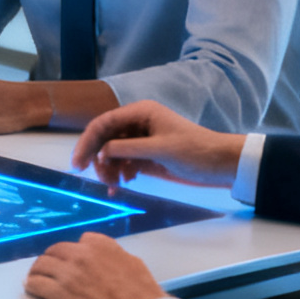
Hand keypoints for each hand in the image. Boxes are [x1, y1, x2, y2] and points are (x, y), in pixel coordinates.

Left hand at [23, 233, 167, 298]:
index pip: (81, 240)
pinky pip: (36, 284)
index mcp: (101, 246)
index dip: (76, 252)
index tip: (74, 261)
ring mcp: (68, 274)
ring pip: (41, 265)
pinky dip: (32, 285)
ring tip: (36, 278)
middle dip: (52, 259)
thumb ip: (116, 257)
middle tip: (49, 269)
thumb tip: (108, 259)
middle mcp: (81, 255)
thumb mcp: (133, 265)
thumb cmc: (144, 297)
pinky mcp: (58, 294)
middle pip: (56, 250)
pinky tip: (32, 289)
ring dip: (38, 271)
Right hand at [74, 101, 245, 187]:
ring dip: (109, 169)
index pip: (103, 123)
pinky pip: (123, 163)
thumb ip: (127, 149)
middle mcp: (137, 123)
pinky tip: (123, 185)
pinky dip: (119, 174)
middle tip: (99, 179)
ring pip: (112, 153)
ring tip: (114, 185)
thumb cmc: (194, 152)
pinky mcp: (146, 156)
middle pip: (104, 138)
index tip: (78, 163)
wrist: (221, 164)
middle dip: (98, 158)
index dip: (87, 142)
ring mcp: (141, 140)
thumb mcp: (160, 149)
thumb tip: (101, 154)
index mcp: (140, 113)